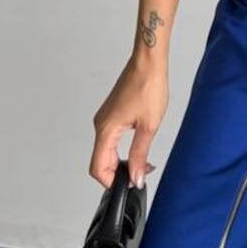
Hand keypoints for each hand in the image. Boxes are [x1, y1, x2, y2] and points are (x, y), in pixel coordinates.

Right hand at [90, 57, 168, 190]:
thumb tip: (136, 177)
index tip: (129, 185)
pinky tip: (137, 149)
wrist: (148, 62)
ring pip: (105, 151)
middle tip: (139, 175)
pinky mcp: (112, 114)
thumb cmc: (148, 86)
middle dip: (117, 174)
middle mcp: (101, 124)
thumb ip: (140, 155)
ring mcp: (105, 118)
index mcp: (106, 129)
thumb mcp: (148, 126)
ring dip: (119, 162)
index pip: (98, 168)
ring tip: (142, 164)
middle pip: (99, 162)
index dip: (111, 182)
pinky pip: (110, 139)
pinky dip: (120, 150)